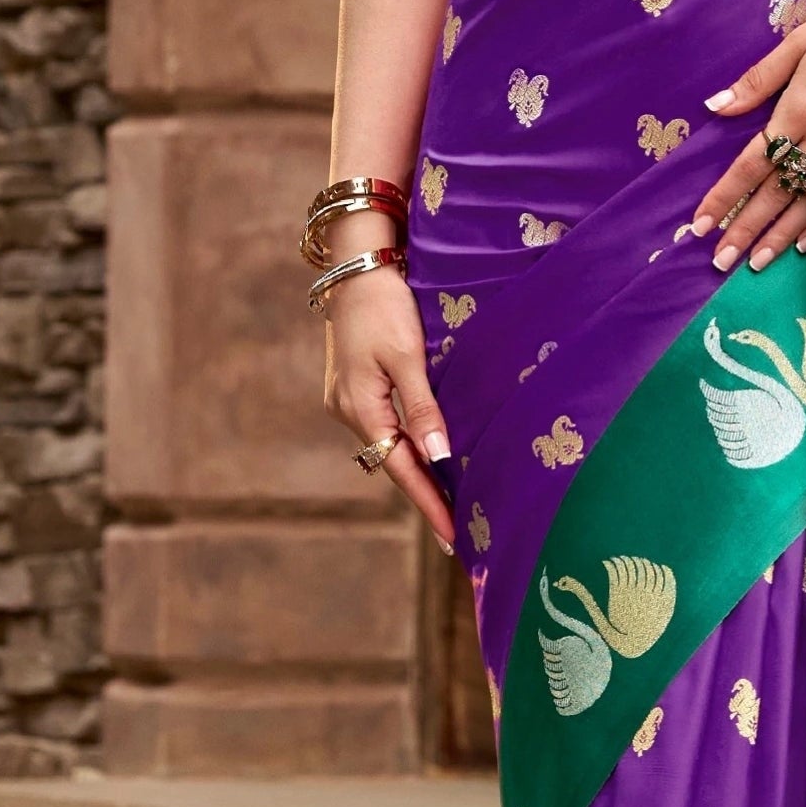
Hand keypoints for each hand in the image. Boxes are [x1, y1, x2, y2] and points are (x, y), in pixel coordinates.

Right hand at [324, 256, 454, 543]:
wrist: (356, 267)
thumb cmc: (384, 305)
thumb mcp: (406, 356)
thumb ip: (423, 407)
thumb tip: (439, 457)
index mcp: (361, 409)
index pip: (402, 470)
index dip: (429, 504)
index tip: (452, 539)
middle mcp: (349, 412)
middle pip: (394, 464)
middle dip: (425, 497)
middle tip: (456, 532)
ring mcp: (349, 401)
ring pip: (390, 447)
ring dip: (418, 472)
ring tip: (450, 502)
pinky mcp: (356, 388)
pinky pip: (387, 427)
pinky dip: (409, 446)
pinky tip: (430, 457)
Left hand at [695, 13, 805, 274]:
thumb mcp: (802, 42)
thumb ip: (759, 79)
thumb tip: (715, 106)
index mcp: (799, 111)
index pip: (752, 163)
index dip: (725, 196)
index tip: (700, 224)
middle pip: (776, 193)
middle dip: (746, 228)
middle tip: (720, 261)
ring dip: (779, 236)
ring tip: (755, 264)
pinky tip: (803, 247)